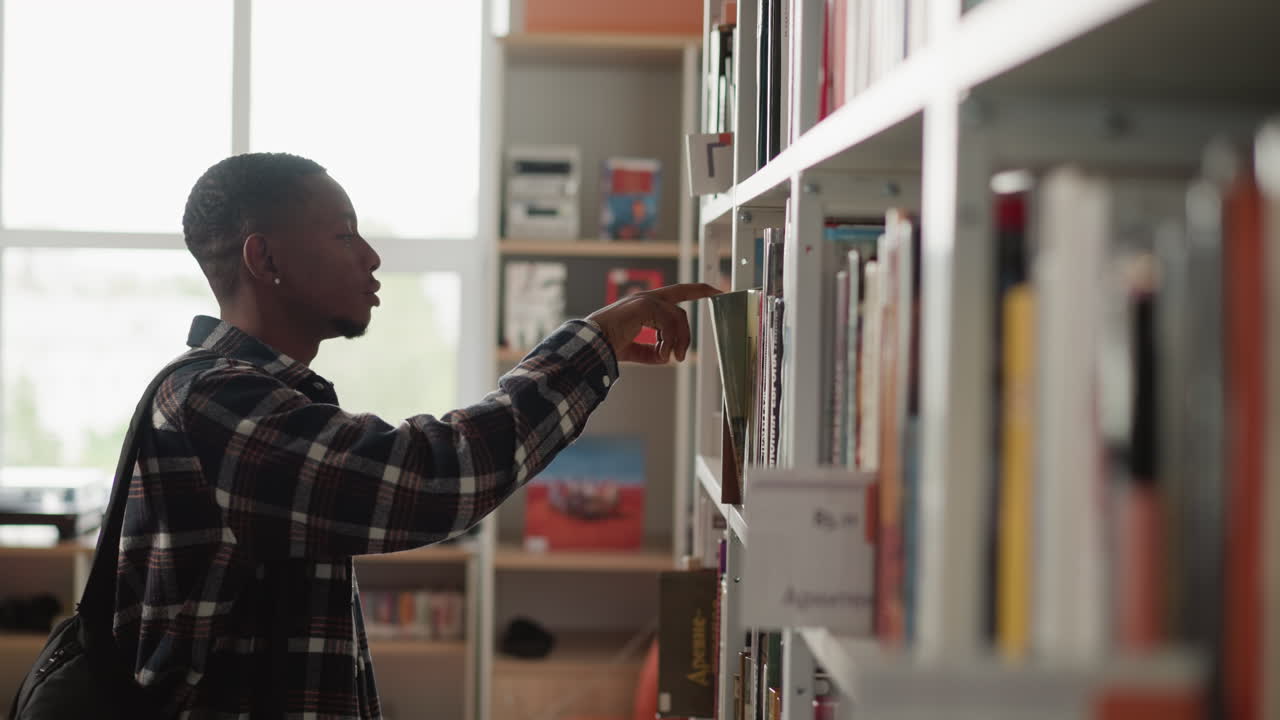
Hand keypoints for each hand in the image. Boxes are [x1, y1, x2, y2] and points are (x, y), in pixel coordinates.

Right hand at [586, 283, 721, 364]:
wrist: (591, 344)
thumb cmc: (606, 345)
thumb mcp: (635, 349)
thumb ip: (651, 350)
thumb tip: (666, 356)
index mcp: (645, 305)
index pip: (679, 292)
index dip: (700, 289)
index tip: (718, 291)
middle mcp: (647, 298)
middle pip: (680, 311)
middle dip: (686, 335)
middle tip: (681, 357)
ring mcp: (645, 300)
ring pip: (677, 318)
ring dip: (677, 342)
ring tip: (670, 358)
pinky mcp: (644, 306)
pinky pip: (668, 324)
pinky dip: (667, 342)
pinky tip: (660, 355)